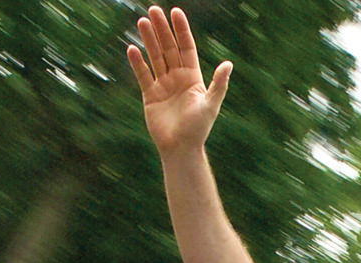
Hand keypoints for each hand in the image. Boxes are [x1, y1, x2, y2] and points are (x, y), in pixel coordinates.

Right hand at [126, 5, 231, 153]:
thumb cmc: (198, 129)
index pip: (186, 47)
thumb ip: (219, 84)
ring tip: (142, 22)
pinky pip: (143, 75)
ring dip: (148, 40)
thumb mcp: (211, 105)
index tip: (175, 12)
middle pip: (168, 48)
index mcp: (193, 77)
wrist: (180, 149)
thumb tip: (228, 64)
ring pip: (155, 57)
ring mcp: (163, 85)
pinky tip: (132, 49)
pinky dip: (137, 63)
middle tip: (153, 10)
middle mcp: (177, 78)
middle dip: (162, 29)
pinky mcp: (150, 95)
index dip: (181, 30)